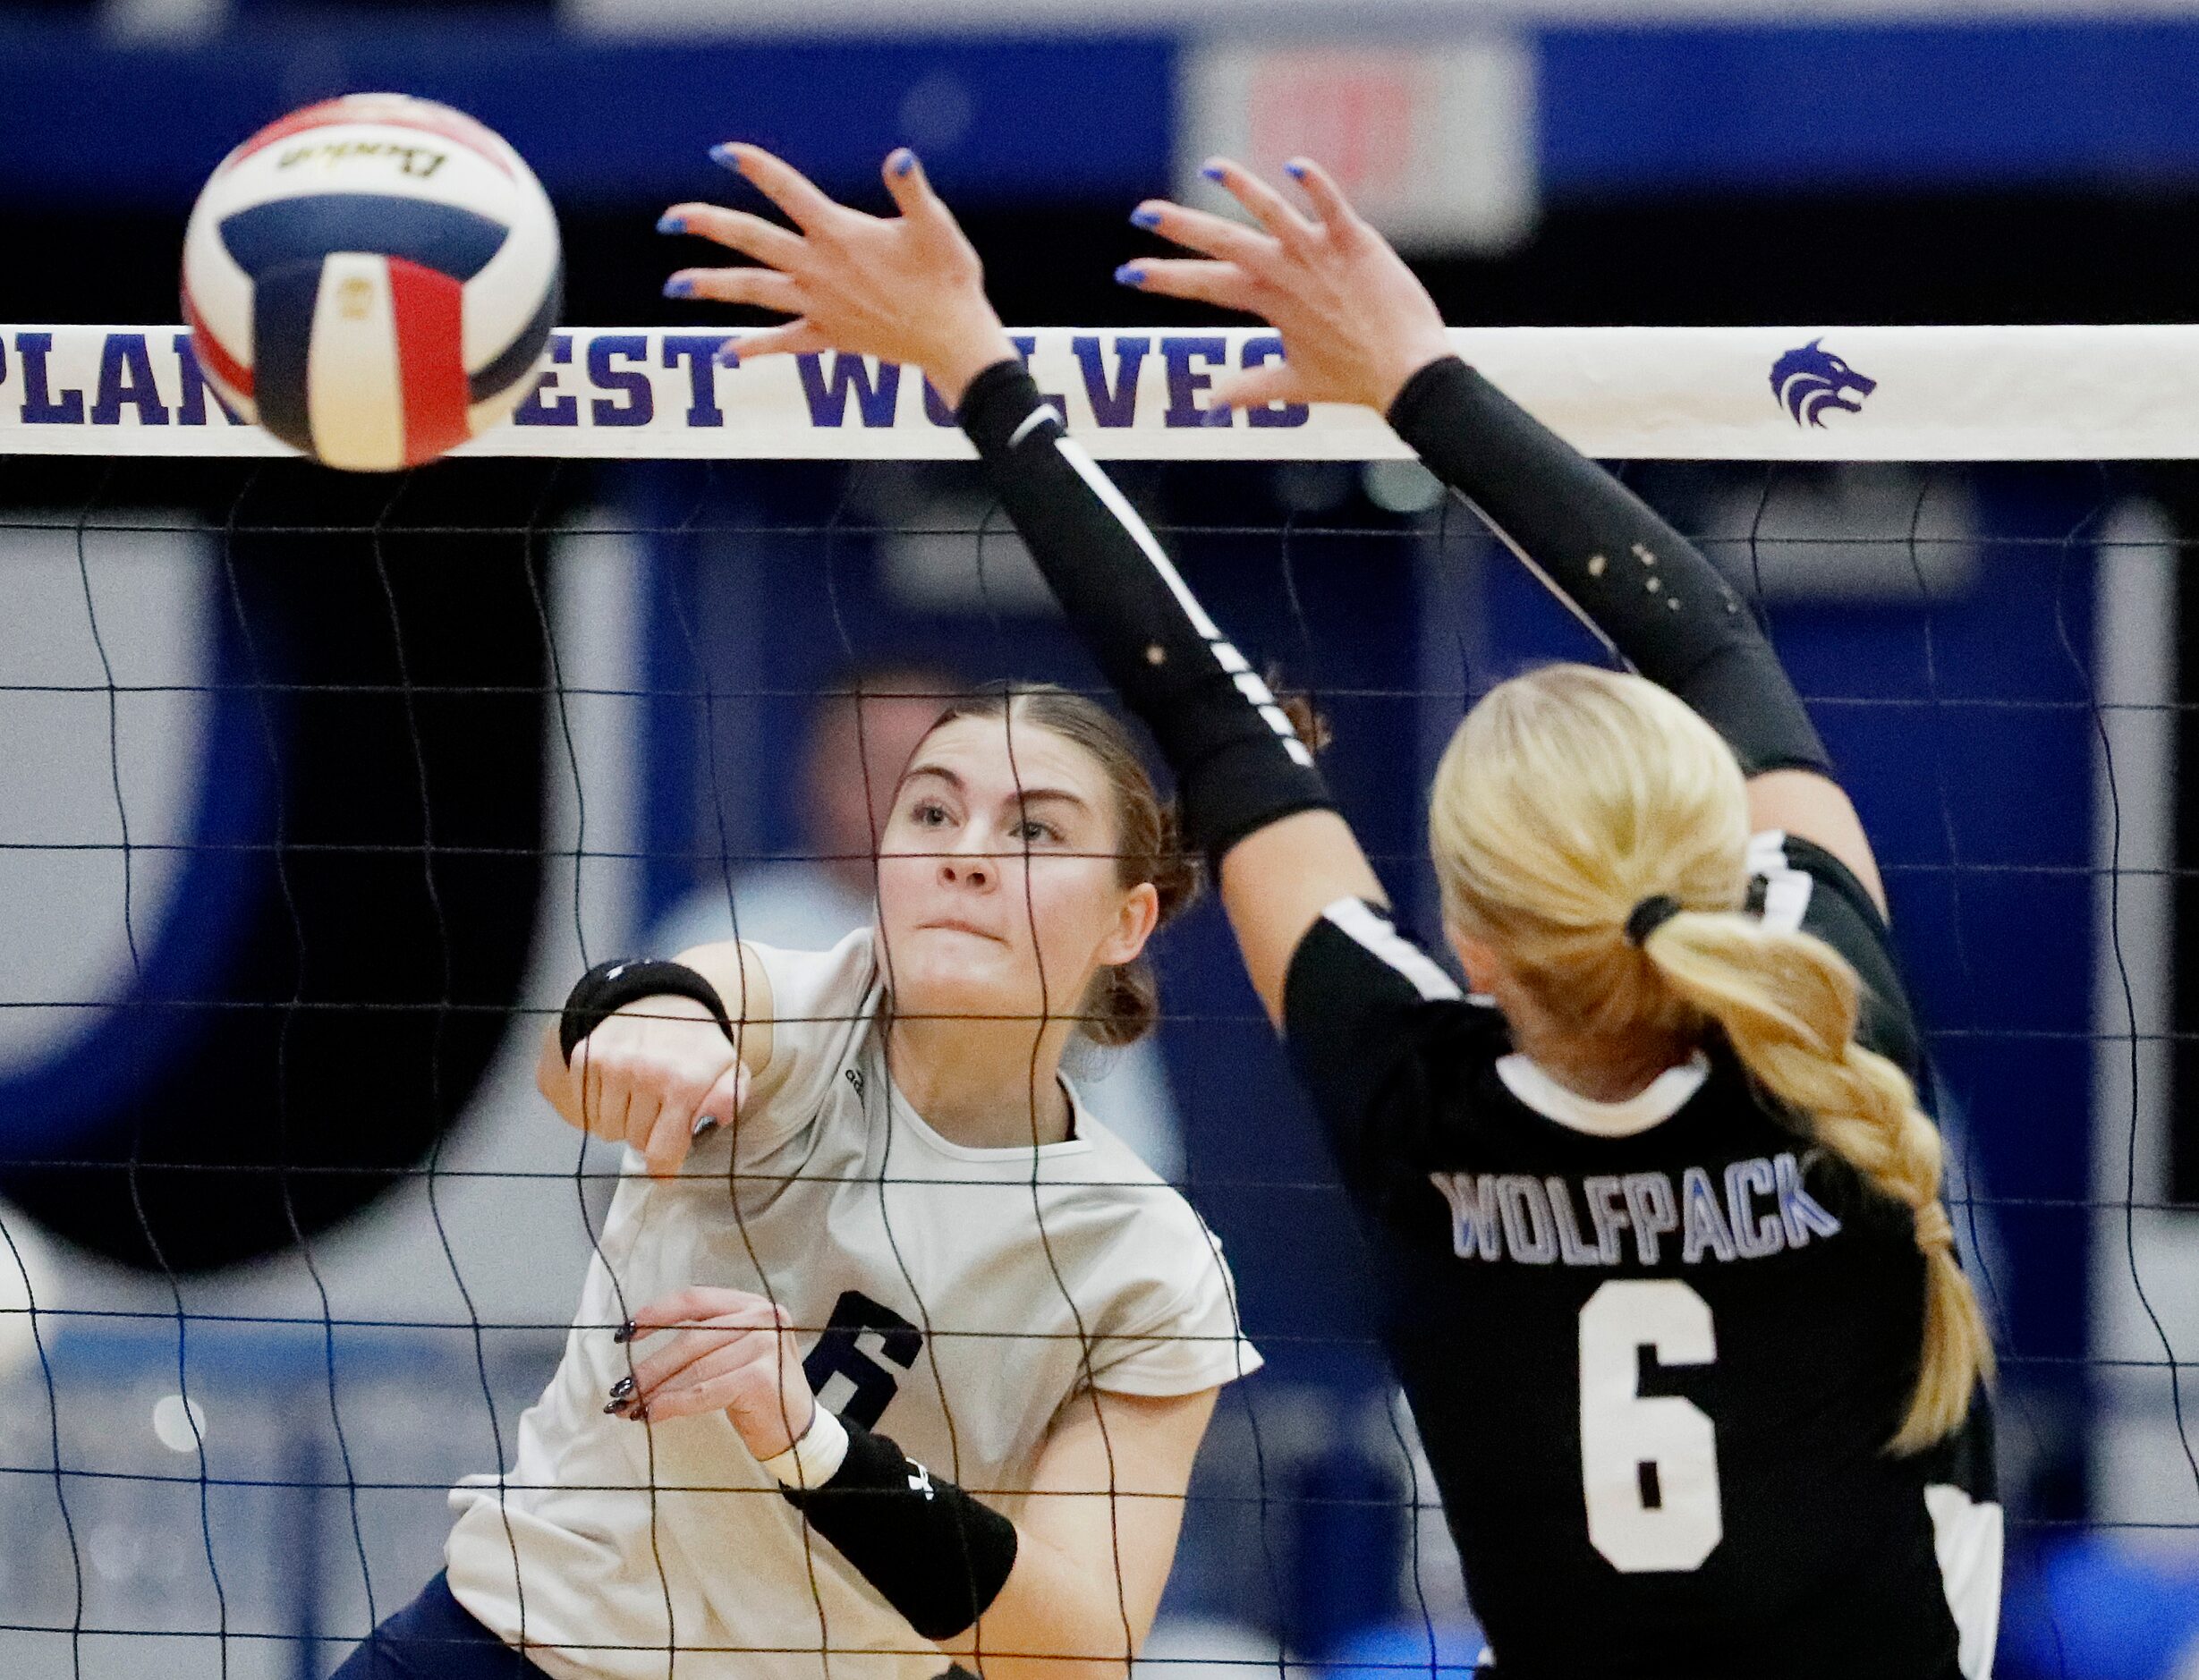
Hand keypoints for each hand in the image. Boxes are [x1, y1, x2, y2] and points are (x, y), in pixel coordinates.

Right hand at [556, 997, 748, 1178]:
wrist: (662, 1000)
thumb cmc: (697, 1047)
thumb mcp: (728, 1071)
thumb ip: (729, 1100)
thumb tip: (716, 1120)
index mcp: (686, 1082)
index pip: (662, 1151)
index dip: (663, 1166)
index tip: (663, 1170)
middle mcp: (646, 1073)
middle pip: (634, 1141)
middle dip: (647, 1135)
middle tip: (658, 1112)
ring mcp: (613, 1065)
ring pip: (608, 1129)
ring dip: (622, 1122)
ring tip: (638, 1097)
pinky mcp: (587, 1058)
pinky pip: (586, 1109)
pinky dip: (600, 1107)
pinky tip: (618, 1088)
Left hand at [610, 1285, 815, 1457]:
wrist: (799, 1430)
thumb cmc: (759, 1392)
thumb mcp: (734, 1354)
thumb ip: (704, 1342)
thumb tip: (645, 1353)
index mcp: (751, 1305)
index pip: (696, 1300)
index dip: (657, 1314)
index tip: (626, 1334)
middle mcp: (762, 1317)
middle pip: (691, 1339)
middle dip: (651, 1366)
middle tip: (620, 1389)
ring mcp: (764, 1345)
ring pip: (695, 1368)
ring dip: (656, 1389)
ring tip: (630, 1406)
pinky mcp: (760, 1377)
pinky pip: (705, 1391)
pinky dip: (674, 1403)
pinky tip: (654, 1414)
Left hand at [662, 145, 1019, 408]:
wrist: (953, 341)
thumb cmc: (949, 280)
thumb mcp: (936, 226)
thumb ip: (911, 190)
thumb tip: (898, 157)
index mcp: (840, 234)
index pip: (787, 191)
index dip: (754, 167)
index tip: (721, 153)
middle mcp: (819, 269)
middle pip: (752, 241)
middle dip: (708, 227)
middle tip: (668, 219)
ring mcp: (820, 305)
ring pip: (755, 292)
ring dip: (712, 287)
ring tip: (673, 286)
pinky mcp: (829, 336)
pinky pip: (783, 342)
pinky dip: (754, 347)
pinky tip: (726, 353)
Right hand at [1119, 157, 1455, 414]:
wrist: (1410, 372)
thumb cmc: (1356, 379)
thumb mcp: (1297, 386)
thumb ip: (1250, 390)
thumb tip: (1211, 407)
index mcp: (1268, 303)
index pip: (1204, 286)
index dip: (1164, 279)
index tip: (1127, 272)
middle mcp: (1287, 274)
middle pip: (1223, 245)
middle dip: (1180, 228)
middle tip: (1143, 214)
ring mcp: (1319, 255)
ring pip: (1272, 214)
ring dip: (1240, 188)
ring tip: (1211, 169)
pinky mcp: (1354, 241)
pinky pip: (1331, 206)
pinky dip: (1314, 185)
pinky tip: (1294, 165)